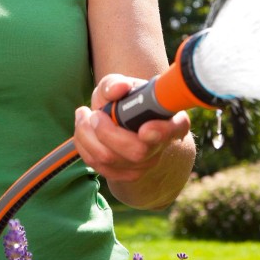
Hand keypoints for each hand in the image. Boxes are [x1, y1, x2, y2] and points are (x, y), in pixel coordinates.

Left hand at [74, 74, 191, 187]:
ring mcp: (146, 164)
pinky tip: (83, 130)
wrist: (121, 122)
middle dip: (106, 132)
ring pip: (110, 160)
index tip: (144, 129)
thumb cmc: (124, 100)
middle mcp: (162, 145)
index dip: (161, 131)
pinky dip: (83, 146)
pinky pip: (98, 166)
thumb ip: (116, 83)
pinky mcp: (127, 175)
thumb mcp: (119, 85)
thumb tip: (118, 88)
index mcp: (171, 120)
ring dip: (87, 136)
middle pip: (136, 151)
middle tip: (94, 114)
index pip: (176, 128)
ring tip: (84, 115)